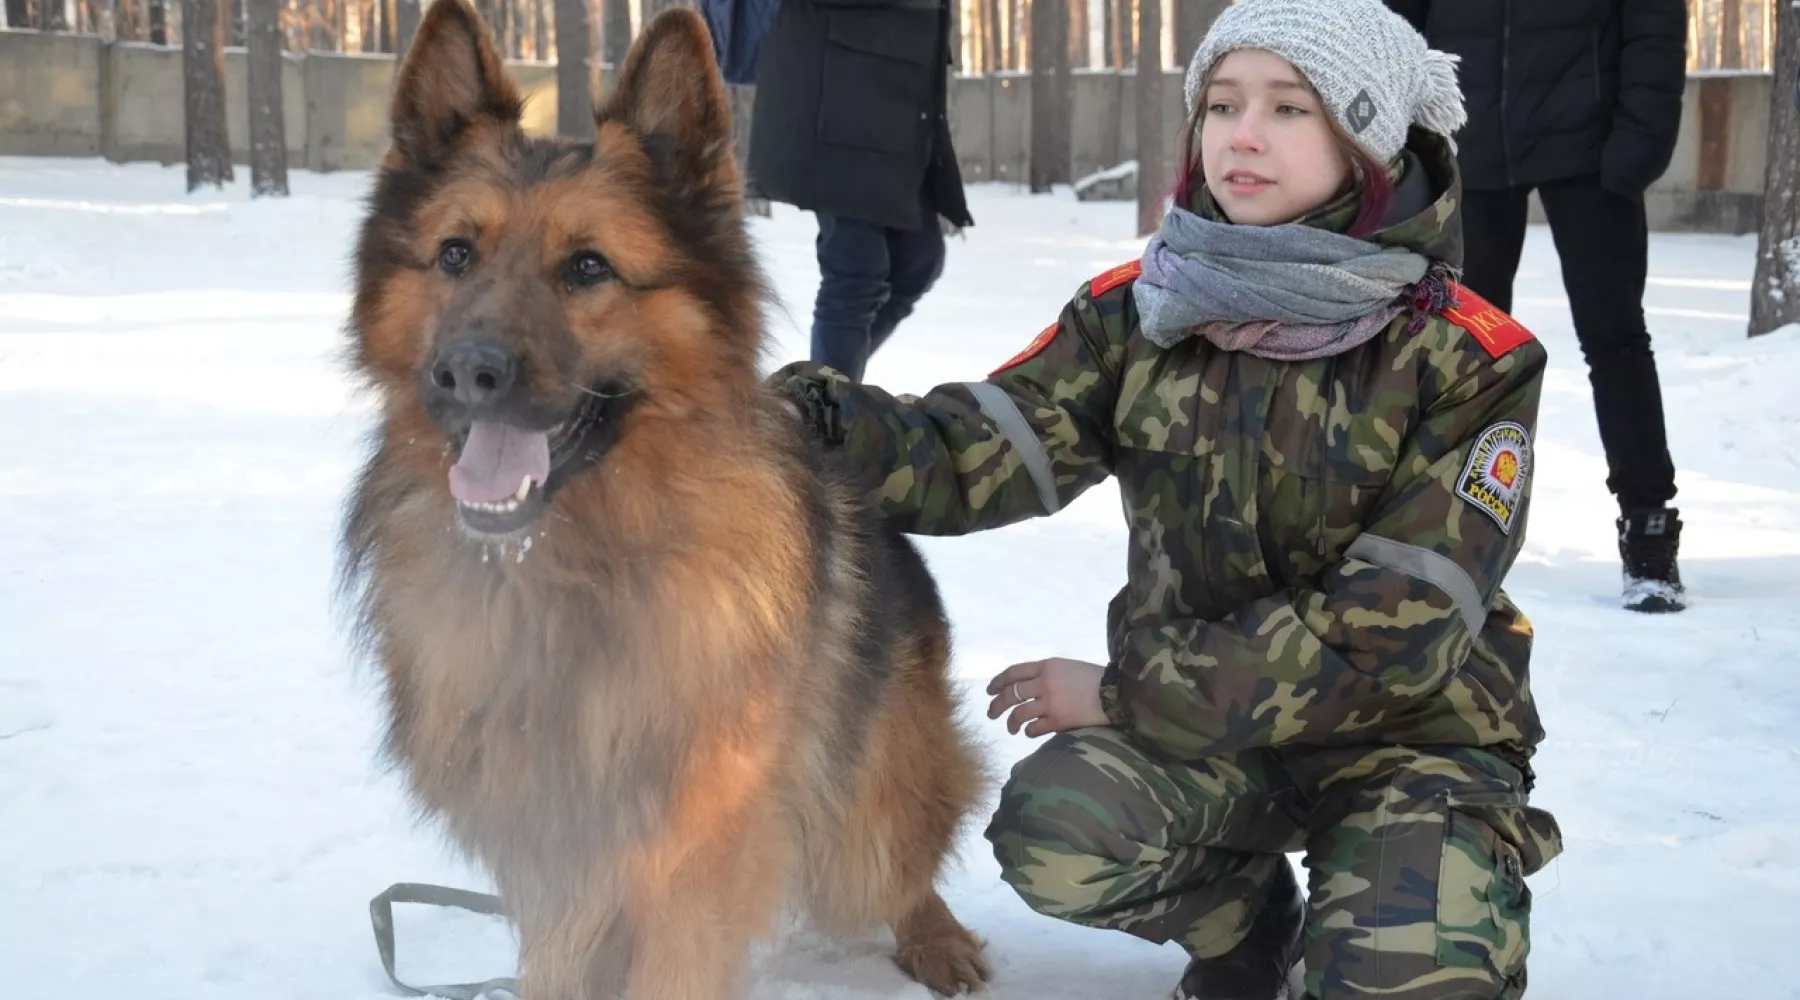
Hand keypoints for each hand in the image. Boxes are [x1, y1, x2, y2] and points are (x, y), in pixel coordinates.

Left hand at [986, 657, 1108, 737]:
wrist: (1116, 693)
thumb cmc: (1094, 680)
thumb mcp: (1068, 667)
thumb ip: (1047, 674)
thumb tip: (1028, 687)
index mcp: (1047, 665)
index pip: (1014, 672)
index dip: (998, 682)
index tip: (989, 691)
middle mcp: (1045, 682)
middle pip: (1011, 694)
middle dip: (996, 705)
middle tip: (991, 713)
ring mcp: (1050, 702)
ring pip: (1018, 713)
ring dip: (1010, 723)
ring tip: (1010, 728)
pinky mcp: (1058, 720)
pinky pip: (1034, 728)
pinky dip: (1028, 731)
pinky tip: (1029, 732)